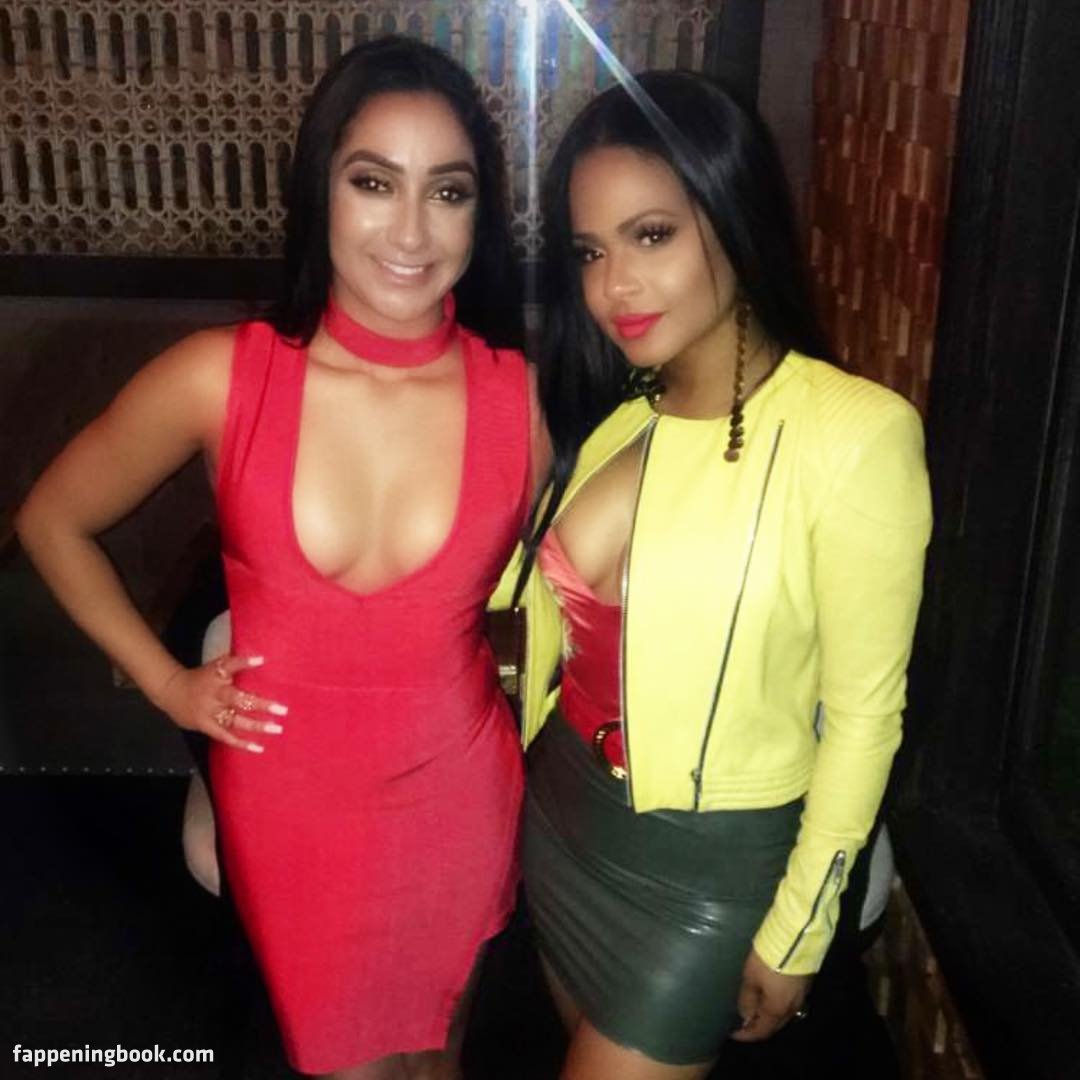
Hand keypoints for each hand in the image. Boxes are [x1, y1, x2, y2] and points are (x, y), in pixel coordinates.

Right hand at [156, 654, 286, 753]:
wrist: (171, 691)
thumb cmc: (201, 678)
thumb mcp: (215, 665)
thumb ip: (235, 663)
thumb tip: (262, 659)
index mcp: (216, 675)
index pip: (230, 665)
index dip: (245, 663)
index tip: (262, 661)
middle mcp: (214, 693)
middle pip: (238, 699)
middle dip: (261, 705)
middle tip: (282, 710)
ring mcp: (210, 712)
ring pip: (234, 720)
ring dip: (256, 726)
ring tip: (276, 729)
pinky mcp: (206, 726)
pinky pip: (225, 736)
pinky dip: (241, 743)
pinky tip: (258, 748)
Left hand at [730, 947, 811, 1041]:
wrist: (795, 938)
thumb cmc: (768, 959)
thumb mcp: (751, 977)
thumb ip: (747, 999)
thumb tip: (745, 1015)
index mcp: (777, 1010)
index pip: (761, 1031)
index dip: (747, 1034)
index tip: (734, 1033)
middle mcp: (792, 1009)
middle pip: (774, 1025)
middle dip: (758, 1027)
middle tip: (743, 1023)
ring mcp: (801, 997)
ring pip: (783, 1015)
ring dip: (768, 1016)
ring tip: (754, 1009)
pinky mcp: (805, 985)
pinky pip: (789, 1004)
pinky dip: (777, 1005)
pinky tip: (768, 997)